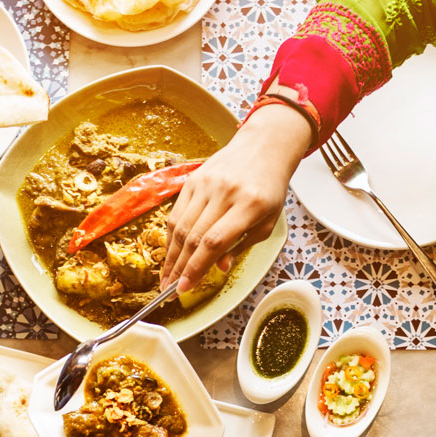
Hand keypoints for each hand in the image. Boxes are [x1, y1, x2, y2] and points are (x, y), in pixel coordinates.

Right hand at [161, 106, 309, 291]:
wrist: (263, 148)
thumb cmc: (269, 188)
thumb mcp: (267, 222)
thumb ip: (242, 245)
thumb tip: (219, 267)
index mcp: (249, 205)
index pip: (214, 242)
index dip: (196, 268)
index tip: (184, 288)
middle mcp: (225, 192)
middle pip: (193, 237)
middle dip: (179, 268)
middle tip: (170, 289)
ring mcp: (206, 184)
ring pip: (180, 226)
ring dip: (170, 255)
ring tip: (166, 275)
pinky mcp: (193, 180)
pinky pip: (177, 212)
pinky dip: (171, 236)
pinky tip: (170, 252)